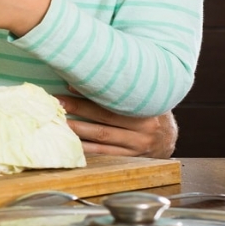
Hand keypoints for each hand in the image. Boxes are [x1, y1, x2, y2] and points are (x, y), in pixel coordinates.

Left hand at [57, 93, 177, 157]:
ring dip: (77, 129)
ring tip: (57, 121)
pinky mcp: (130, 159)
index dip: (91, 93)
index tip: (69, 85)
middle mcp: (144, 130)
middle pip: (104, 118)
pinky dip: (85, 147)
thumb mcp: (148, 95)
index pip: (115, 101)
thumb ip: (128, 84)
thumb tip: (95, 66)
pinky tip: (70, 141)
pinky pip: (104, 153)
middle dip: (78, 109)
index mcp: (148, 110)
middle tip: (56, 102)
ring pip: (102, 137)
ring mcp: (137, 146)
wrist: (168, 138)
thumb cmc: (150, 109)